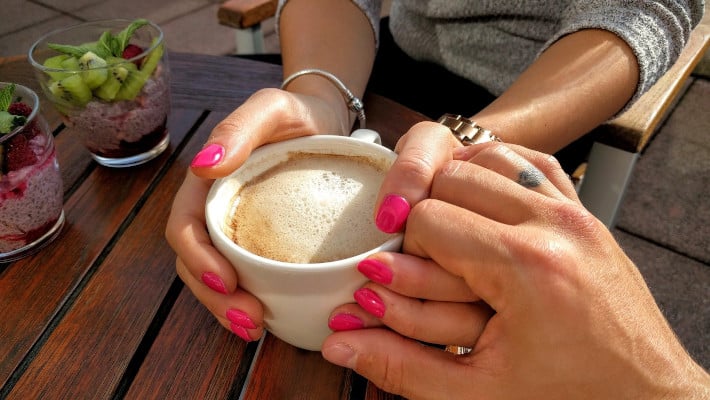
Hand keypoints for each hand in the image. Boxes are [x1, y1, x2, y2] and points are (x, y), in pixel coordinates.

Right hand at [165, 88, 346, 340]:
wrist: (325, 121)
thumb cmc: (297, 112)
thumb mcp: (271, 108)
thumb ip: (239, 128)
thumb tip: (203, 164)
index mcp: (207, 183)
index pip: (186, 227)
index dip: (198, 258)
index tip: (226, 281)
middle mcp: (216, 210)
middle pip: (196, 262)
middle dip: (215, 297)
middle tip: (249, 320)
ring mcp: (237, 229)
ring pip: (217, 278)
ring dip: (229, 309)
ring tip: (256, 329)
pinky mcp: (261, 242)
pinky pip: (247, 277)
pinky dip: (251, 301)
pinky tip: (270, 319)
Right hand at [323, 141, 709, 398]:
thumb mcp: (476, 393)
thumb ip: (398, 364)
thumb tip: (338, 343)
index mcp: (526, 268)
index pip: (428, 218)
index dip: (400, 249)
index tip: (394, 276)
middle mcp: (554, 226)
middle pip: (453, 177)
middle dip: (423, 214)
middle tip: (416, 257)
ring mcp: (575, 213)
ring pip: (488, 157)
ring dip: (456, 186)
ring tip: (445, 232)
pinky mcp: (585, 214)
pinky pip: (531, 162)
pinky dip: (496, 172)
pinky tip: (483, 204)